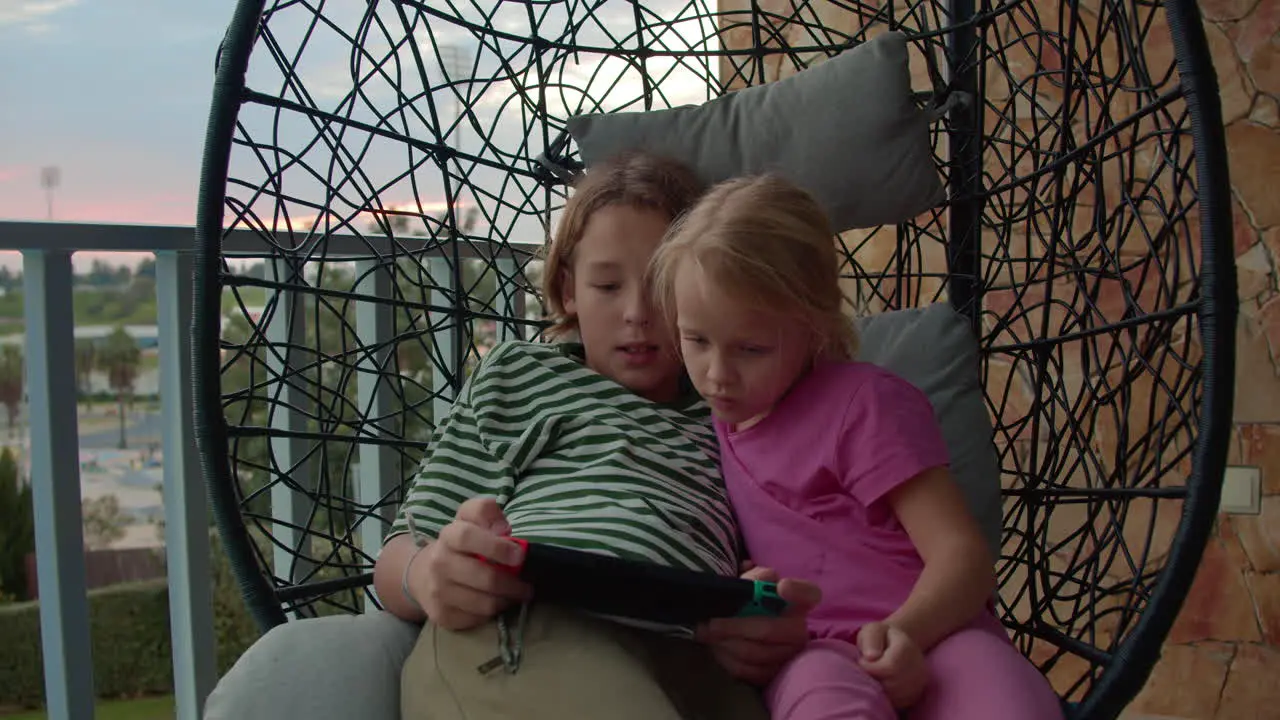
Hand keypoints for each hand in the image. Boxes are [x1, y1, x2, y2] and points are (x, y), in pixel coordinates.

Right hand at [405, 497, 530, 630]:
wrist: (422, 575)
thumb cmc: (458, 545)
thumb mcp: (469, 519)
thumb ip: (486, 512)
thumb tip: (503, 529)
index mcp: (449, 536)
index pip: (468, 537)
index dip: (496, 547)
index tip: (520, 556)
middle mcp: (439, 563)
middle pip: (484, 577)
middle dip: (513, 583)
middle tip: (527, 585)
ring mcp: (438, 591)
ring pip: (485, 603)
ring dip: (507, 600)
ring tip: (516, 594)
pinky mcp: (441, 615)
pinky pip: (478, 619)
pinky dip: (492, 613)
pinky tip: (496, 603)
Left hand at [696, 564, 821, 685]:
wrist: (741, 625)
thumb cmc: (748, 601)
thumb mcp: (750, 583)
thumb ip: (755, 578)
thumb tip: (757, 576)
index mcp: (798, 601)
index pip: (808, 594)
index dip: (797, 591)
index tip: (782, 587)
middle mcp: (799, 630)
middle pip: (769, 630)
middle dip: (736, 626)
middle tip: (711, 623)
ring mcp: (788, 655)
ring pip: (755, 653)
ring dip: (726, 643)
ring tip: (706, 633)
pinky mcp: (772, 674)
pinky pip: (748, 670)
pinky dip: (727, 658)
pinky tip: (716, 648)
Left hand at [856, 621, 928, 709]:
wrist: (895, 645)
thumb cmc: (879, 637)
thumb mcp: (872, 631)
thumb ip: (871, 640)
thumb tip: (871, 656)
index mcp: (907, 647)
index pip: (890, 666)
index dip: (871, 668)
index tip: (862, 661)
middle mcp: (918, 667)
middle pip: (893, 684)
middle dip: (874, 680)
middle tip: (867, 671)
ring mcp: (919, 683)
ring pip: (895, 696)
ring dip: (879, 690)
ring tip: (874, 677)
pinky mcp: (915, 696)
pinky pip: (898, 703)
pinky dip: (886, 698)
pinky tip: (881, 686)